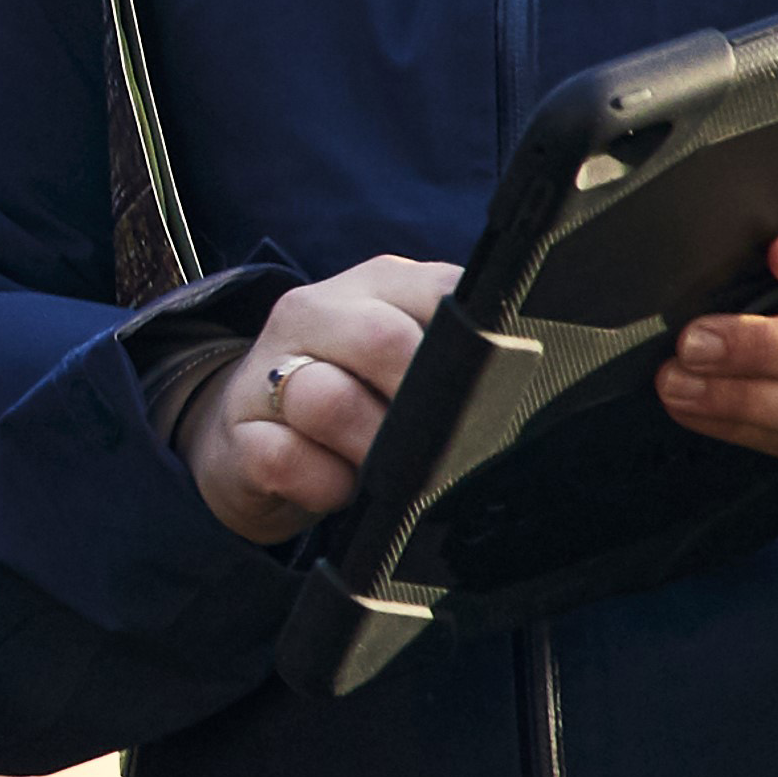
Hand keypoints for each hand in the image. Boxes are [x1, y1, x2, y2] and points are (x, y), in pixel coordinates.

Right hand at [172, 255, 464, 542]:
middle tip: (438, 448)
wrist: (243, 431)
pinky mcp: (237, 433)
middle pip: (383, 341)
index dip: (473, 350)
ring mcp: (267, 368)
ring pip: (326, 399)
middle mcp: (318, 312)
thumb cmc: (352, 399)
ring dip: (369, 451)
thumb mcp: (403, 359)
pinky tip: (335, 490)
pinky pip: (284, 458)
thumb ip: (454, 355)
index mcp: (378, 286)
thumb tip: (540, 388)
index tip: (490, 395)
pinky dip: (322, 484)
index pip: (443, 294)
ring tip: (382, 474)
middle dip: (421, 405)